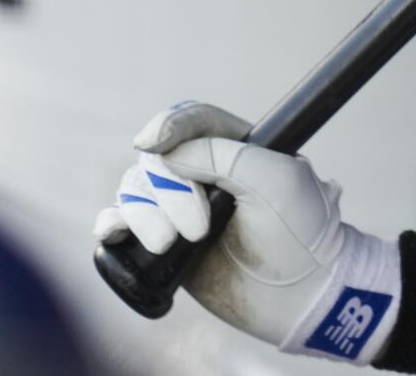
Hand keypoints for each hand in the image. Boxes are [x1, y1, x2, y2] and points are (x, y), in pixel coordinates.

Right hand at [92, 102, 401, 364]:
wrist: (304, 295)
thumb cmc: (301, 232)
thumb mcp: (276, 178)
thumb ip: (222, 156)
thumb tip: (167, 154)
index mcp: (236, 147)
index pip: (192, 121)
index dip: (168, 126)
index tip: (153, 142)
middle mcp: (205, 173)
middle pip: (158, 159)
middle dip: (169, 191)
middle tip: (198, 228)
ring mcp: (181, 209)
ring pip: (135, 189)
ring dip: (145, 215)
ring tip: (170, 245)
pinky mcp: (165, 245)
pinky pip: (120, 223)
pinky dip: (111, 223)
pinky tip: (115, 233)